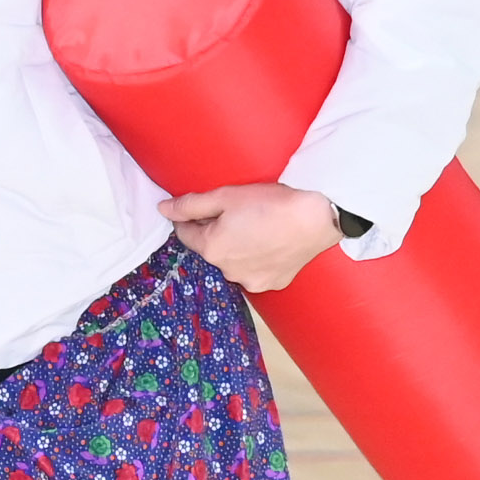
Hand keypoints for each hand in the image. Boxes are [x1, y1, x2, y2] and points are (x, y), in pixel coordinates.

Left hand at [158, 182, 347, 294]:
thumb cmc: (271, 203)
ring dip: (237, 248)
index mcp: (211, 249)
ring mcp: (251, 281)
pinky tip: (271, 241)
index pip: (186, 234)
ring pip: (233, 261)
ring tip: (258, 226)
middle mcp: (228, 271)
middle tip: (239, 213)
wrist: (316, 217)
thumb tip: (163, 209)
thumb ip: (190, 205)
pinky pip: (255, 270)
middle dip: (218, 233)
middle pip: (212, 249)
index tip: (205, 207)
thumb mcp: (225, 196)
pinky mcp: (272, 283)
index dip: (192, 218)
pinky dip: (257, 259)